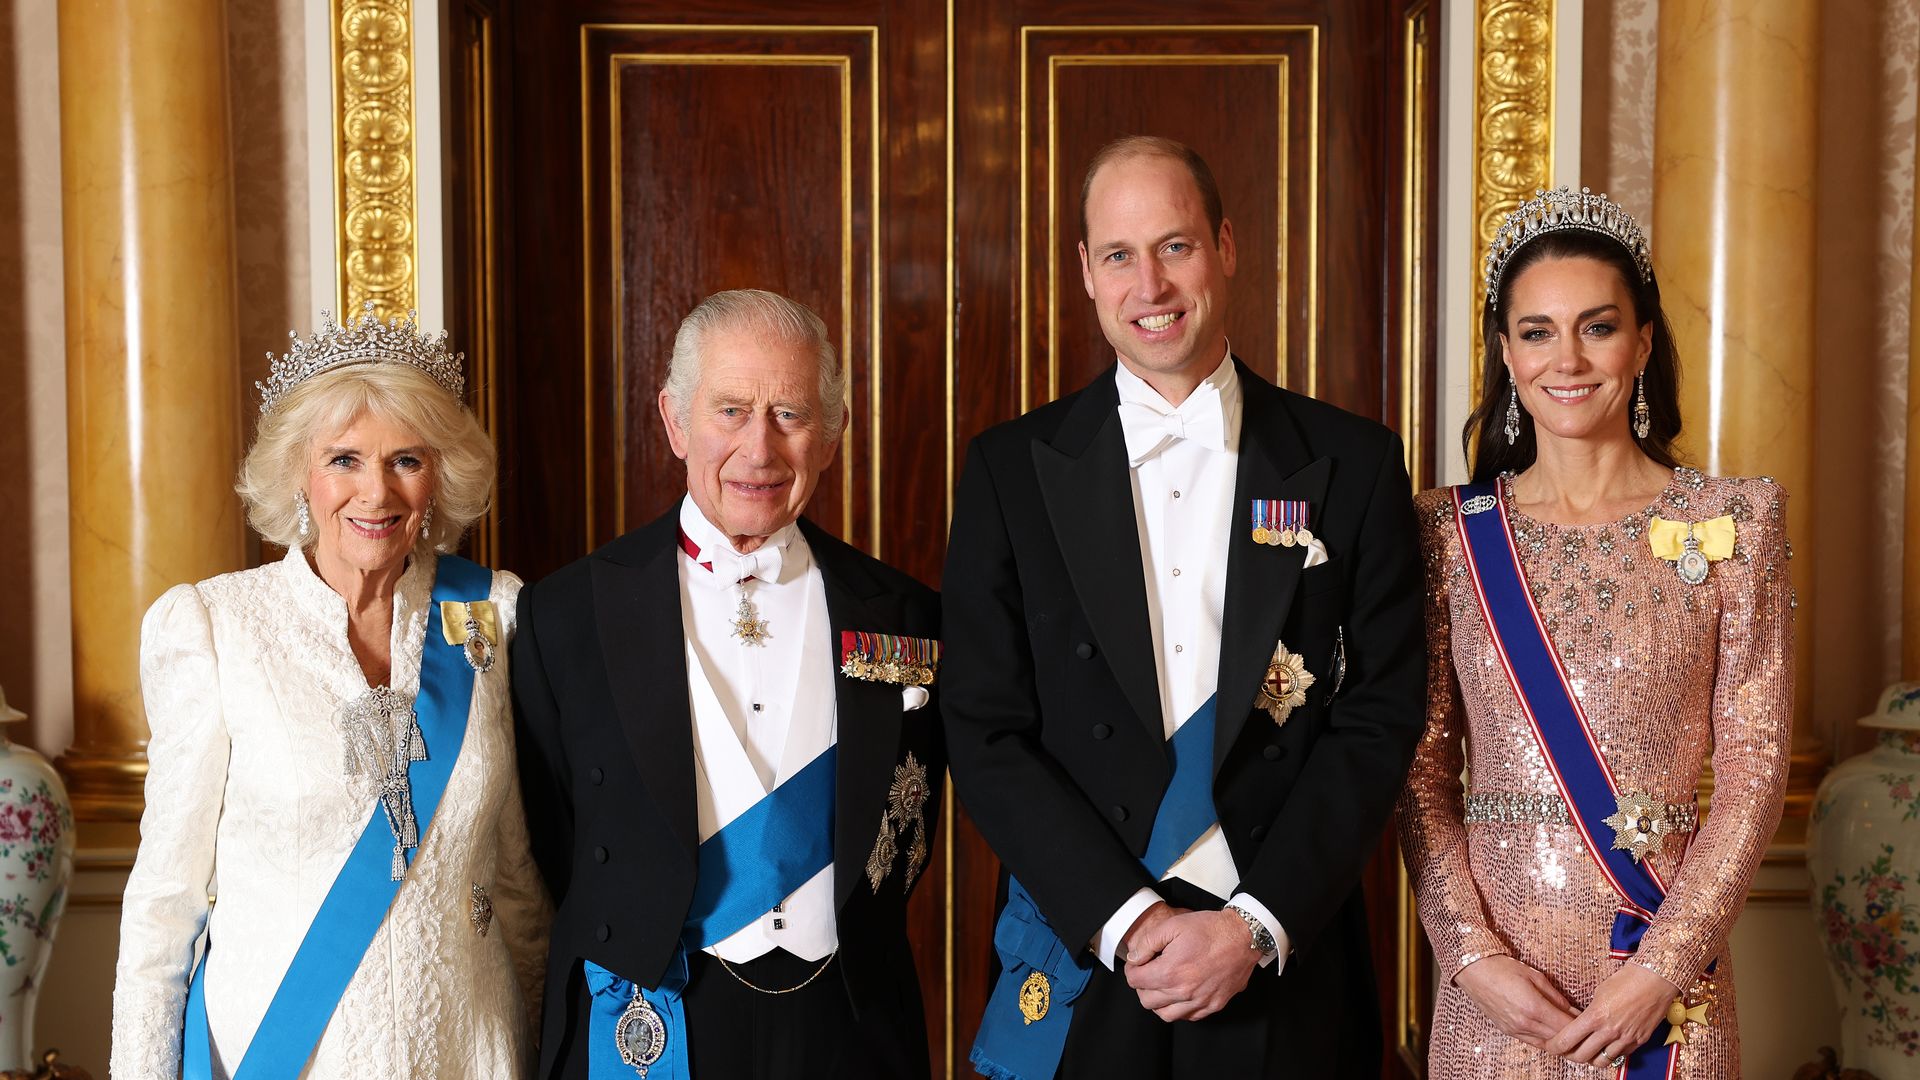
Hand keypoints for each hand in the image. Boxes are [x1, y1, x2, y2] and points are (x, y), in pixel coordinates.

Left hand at [1122, 908, 1260, 1021]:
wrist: (1243, 936)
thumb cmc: (1210, 929)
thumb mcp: (1172, 925)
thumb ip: (1147, 943)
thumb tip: (1134, 958)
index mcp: (1170, 972)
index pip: (1135, 981)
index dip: (1132, 969)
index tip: (1137, 963)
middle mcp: (1184, 992)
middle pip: (1147, 1001)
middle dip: (1142, 986)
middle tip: (1148, 973)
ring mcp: (1200, 1001)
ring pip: (1166, 1015)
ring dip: (1159, 1002)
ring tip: (1162, 986)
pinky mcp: (1214, 1004)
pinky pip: (1189, 1017)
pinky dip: (1180, 1009)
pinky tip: (1181, 994)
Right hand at [1454, 955, 1578, 1050]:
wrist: (1474, 971)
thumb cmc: (1503, 968)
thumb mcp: (1536, 977)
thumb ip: (1556, 997)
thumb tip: (1573, 1011)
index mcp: (1533, 1007)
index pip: (1567, 1027)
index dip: (1582, 1026)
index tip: (1591, 1020)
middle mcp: (1525, 1023)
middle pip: (1559, 1040)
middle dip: (1575, 1036)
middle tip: (1586, 1029)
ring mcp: (1515, 1030)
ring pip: (1547, 1045)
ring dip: (1561, 1041)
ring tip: (1572, 1032)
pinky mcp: (1508, 1031)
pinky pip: (1534, 1042)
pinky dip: (1546, 1040)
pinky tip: (1553, 1031)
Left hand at [1543, 963, 1677, 1068]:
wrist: (1655, 980)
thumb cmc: (1626, 980)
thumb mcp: (1599, 993)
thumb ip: (1589, 1013)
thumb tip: (1581, 1024)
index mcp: (1595, 1016)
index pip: (1567, 1040)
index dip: (1555, 1046)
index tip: (1550, 1046)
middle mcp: (1609, 1031)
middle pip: (1582, 1056)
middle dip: (1569, 1055)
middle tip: (1565, 1051)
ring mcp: (1626, 1038)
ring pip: (1601, 1061)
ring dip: (1591, 1059)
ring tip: (1586, 1051)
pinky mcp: (1639, 1041)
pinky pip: (1620, 1055)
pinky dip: (1610, 1054)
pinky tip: (1606, 1046)